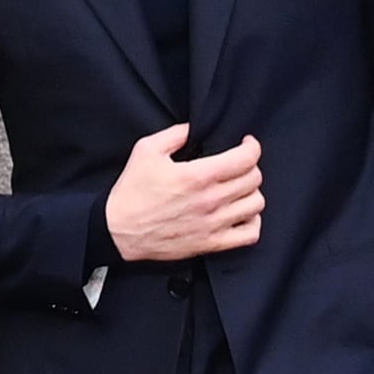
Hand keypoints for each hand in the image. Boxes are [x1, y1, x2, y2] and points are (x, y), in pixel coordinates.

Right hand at [104, 124, 264, 262]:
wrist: (118, 231)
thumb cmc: (131, 192)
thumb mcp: (146, 150)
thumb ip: (174, 134)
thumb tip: (193, 129)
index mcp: (197, 176)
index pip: (245, 159)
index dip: (252, 147)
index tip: (246, 144)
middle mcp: (210, 200)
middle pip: (254, 179)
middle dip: (250, 166)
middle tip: (238, 165)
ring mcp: (213, 224)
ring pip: (255, 205)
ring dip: (251, 193)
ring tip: (239, 189)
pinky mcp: (211, 244)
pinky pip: (249, 235)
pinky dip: (252, 222)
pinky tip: (240, 214)